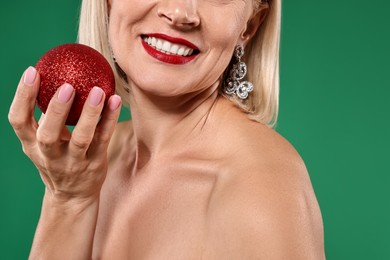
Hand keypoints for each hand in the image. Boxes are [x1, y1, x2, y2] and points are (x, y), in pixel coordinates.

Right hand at [8, 66, 121, 201]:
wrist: (72, 196)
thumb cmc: (57, 159)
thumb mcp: (43, 143)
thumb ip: (46, 118)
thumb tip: (55, 77)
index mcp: (31, 145)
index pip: (18, 121)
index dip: (22, 96)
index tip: (32, 71)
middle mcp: (49, 156)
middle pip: (47, 135)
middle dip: (56, 110)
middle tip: (67, 85)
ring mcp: (73, 163)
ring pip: (81, 140)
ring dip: (89, 115)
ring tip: (98, 91)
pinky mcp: (95, 164)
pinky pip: (103, 139)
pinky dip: (110, 120)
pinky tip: (116, 101)